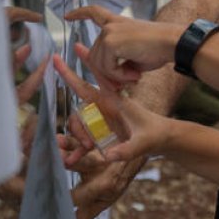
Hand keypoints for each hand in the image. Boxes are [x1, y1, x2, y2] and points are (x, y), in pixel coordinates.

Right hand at [52, 54, 170, 162]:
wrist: (163, 138)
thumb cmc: (154, 134)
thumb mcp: (143, 143)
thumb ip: (126, 150)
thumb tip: (108, 156)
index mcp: (111, 102)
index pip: (85, 86)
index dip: (69, 72)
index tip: (55, 58)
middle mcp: (103, 109)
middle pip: (78, 112)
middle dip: (76, 127)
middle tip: (87, 144)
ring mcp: (102, 121)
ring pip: (79, 126)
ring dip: (77, 139)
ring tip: (83, 151)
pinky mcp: (102, 134)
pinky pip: (84, 141)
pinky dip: (77, 150)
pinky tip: (70, 160)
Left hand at [64, 5, 180, 84]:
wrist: (172, 43)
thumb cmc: (158, 50)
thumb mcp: (132, 55)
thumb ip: (117, 60)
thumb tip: (105, 78)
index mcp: (117, 23)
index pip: (94, 13)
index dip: (80, 13)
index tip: (67, 15)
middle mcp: (110, 26)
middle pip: (95, 55)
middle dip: (107, 73)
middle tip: (125, 82)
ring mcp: (108, 33)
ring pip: (99, 64)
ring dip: (116, 76)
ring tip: (134, 76)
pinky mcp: (110, 42)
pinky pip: (107, 67)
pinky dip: (120, 76)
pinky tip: (134, 73)